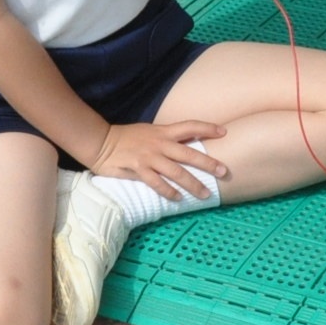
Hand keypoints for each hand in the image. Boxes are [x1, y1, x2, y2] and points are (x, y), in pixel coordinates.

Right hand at [90, 121, 229, 199]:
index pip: (190, 126)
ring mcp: (149, 157)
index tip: (224, 132)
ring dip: (192, 184)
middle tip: (223, 171)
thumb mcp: (149, 131)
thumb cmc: (126, 137)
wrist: (101, 142)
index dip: (207, 128)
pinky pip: (157, 183)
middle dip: (208, 163)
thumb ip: (166, 138)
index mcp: (163, 132)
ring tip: (205, 194)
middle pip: (188, 153)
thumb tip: (187, 142)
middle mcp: (159, 144)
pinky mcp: (138, 170)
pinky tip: (178, 198)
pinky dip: (168, 192)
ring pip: (176, 172)